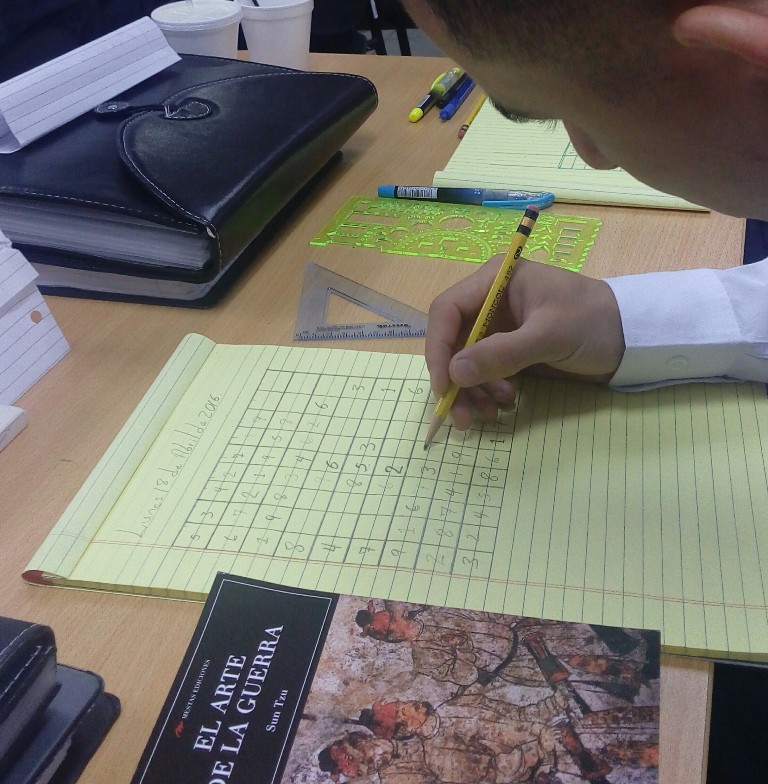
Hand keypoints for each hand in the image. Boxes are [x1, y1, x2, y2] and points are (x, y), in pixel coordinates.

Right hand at [425, 257, 625, 428]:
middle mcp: (490, 301)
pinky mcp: (509, 349)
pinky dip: (487, 391)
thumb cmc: (593, 322)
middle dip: (455, 379)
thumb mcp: (549, 336)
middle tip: (462, 415)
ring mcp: (499, 327)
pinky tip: (505, 402)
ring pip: (465, 362)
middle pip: (452, 341)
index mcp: (495, 281)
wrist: (632, 337)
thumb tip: (455, 374)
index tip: (444, 386)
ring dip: (471, 391)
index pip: (446, 311)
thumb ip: (501, 354)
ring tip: (490, 413)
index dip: (438, 348)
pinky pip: (484, 372)